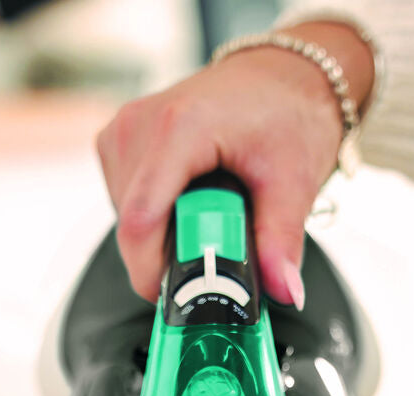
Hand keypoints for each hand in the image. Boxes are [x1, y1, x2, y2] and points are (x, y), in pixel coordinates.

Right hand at [96, 22, 374, 304]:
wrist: (281, 77)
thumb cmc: (286, 113)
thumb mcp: (294, 180)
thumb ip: (282, 240)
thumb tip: (283, 290)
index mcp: (177, 128)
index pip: (141, 222)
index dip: (154, 274)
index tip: (183, 299)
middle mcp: (138, 126)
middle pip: (134, 228)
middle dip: (172, 256)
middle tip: (220, 250)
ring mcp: (123, 133)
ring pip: (128, 222)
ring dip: (167, 238)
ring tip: (212, 213)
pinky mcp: (119, 144)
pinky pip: (127, 207)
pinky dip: (160, 220)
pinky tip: (192, 201)